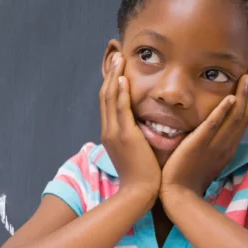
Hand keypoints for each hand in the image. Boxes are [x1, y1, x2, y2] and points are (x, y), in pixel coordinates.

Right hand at [100, 53, 160, 197]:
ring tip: (118, 58)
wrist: (139, 192)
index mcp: (110, 133)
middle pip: (105, 95)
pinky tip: (122, 79)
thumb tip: (142, 126)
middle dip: (110, 73)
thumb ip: (135, 136)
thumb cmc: (142, 175)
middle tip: (115, 55)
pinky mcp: (124, 136)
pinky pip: (120, 109)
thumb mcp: (135, 151)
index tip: (116, 67)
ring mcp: (114, 132)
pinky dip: (120, 93)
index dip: (111, 82)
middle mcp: (108, 130)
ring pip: (110, 98)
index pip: (108, 102)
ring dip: (113, 76)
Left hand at [161, 71, 247, 197]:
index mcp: (228, 148)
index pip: (245, 120)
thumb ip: (213, 143)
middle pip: (244, 115)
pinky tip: (229, 97)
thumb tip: (215, 130)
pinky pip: (213, 126)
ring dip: (242, 96)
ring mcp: (214, 145)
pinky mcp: (198, 145)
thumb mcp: (208, 158)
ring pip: (234, 117)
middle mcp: (226, 145)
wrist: (178, 195)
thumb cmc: (189, 178)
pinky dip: (222, 111)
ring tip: (247, 78)